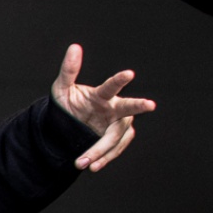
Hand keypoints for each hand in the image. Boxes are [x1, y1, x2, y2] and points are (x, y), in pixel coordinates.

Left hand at [51, 43, 153, 171]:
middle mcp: (114, 108)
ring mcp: (118, 124)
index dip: (119, 80)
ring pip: (116, 136)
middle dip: (138, 105)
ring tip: (84, 163)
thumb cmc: (68, 104)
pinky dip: (104, 158)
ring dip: (101, 150)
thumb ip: (69, 70)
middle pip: (128, 108)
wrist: (66, 125)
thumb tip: (74, 47)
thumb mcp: (62, 89)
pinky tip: (93, 165)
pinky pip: (115, 149)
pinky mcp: (118, 138)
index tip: (129, 73)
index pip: (111, 86)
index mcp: (102, 94)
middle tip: (150, 104)